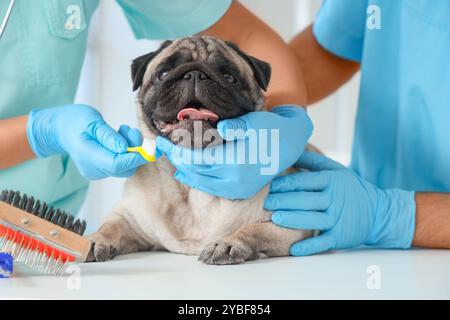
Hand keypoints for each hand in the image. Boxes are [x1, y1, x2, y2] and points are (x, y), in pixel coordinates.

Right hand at [27, 104, 146, 179]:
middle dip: (135, 151)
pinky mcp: (100, 170)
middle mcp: (92, 169)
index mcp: (88, 156)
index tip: (150, 148)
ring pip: (123, 167)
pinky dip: (125, 152)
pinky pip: (119, 165)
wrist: (61, 128)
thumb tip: (125, 148)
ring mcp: (96, 172)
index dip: (135, 157)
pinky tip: (118, 137)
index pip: (117, 164)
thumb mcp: (92, 121)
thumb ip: (108, 136)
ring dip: (131, 150)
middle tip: (132, 131)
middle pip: (124, 168)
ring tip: (123, 130)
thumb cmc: (75, 120)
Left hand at [156, 106, 312, 198]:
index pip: (194, 158)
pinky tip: (186, 172)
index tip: (161, 140)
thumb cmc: (270, 129)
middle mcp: (233, 181)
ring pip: (200, 181)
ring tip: (172, 156)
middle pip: (194, 171)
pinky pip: (210, 187)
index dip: (175, 149)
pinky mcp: (238, 192)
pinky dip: (196, 179)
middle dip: (176, 158)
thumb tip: (219, 127)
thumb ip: (233, 127)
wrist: (290, 145)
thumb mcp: (252, 122)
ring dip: (184, 168)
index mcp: (234, 163)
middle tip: (162, 146)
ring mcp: (236, 189)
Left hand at [265, 152, 415, 255]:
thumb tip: (290, 149)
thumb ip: (312, 161)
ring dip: (294, 219)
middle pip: (306, 200)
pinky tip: (294, 249)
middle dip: (285, 201)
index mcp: (331, 181)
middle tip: (266, 202)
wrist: (378, 211)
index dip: (286, 183)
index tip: (268, 184)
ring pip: (312, 219)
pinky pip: (323, 242)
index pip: (305, 181)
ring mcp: (337, 219)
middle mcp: (334, 199)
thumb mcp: (336, 170)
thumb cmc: (350, 188)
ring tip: (276, 218)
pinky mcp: (340, 236)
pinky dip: (309, 246)